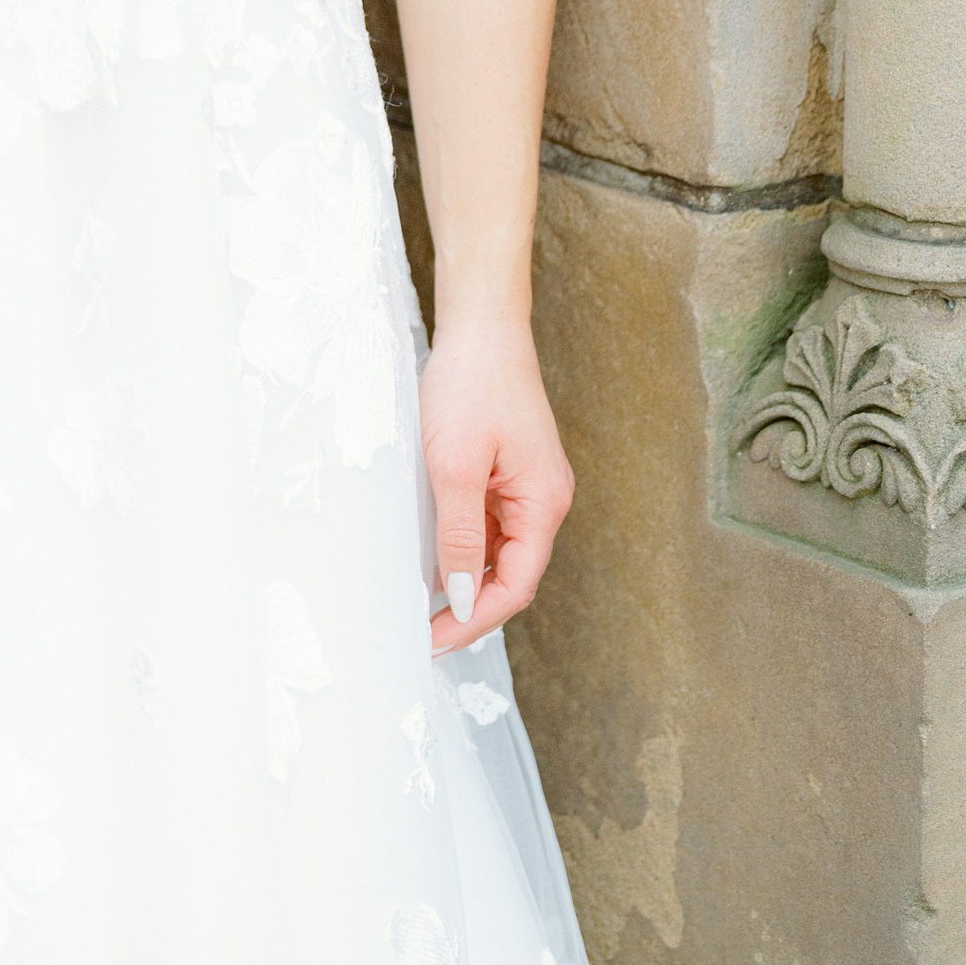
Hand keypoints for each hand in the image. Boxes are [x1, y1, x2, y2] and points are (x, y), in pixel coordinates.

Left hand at [418, 314, 572, 650]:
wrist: (481, 324)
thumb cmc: (470, 385)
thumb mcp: (455, 467)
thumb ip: (460, 536)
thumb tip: (461, 597)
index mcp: (544, 503)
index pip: (516, 585)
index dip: (475, 619)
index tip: (434, 640)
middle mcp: (544, 499)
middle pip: (511, 573)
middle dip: (470, 608)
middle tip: (423, 633)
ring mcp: (526, 484)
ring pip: (499, 550)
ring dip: (465, 579)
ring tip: (421, 605)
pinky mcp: (507, 469)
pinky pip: (488, 522)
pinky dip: (462, 545)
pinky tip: (431, 556)